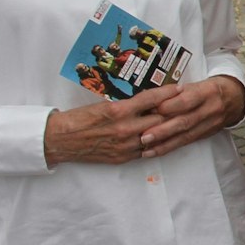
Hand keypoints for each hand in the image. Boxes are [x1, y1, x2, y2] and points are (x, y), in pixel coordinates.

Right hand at [45, 86, 180, 165]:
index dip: (168, 93)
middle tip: (184, 104)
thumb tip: (148, 101)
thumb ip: (127, 105)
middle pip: (159, 118)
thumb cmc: (79, 118)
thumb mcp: (103, 105)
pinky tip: (160, 137)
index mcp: (119, 110)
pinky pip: (145, 150)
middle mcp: (125, 128)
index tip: (180, 87)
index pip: (151, 99)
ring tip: (176, 121)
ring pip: (155, 136)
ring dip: (165, 129)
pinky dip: (153, 143)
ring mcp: (125, 145)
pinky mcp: (122, 157)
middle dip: (172, 111)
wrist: (60, 140)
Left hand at [136, 76, 244, 158]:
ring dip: (164, 143)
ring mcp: (209, 124)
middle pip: (185, 121)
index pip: (186, 100)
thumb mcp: (197, 83)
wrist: (234, 98)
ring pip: (185, 135)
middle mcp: (210, 109)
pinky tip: (155, 151)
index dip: (168, 106)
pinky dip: (170, 147)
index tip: (149, 109)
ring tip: (146, 147)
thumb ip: (176, 92)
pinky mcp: (206, 134)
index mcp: (207, 92)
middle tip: (144, 136)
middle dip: (163, 130)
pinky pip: (187, 142)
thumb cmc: (209, 89)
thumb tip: (150, 101)